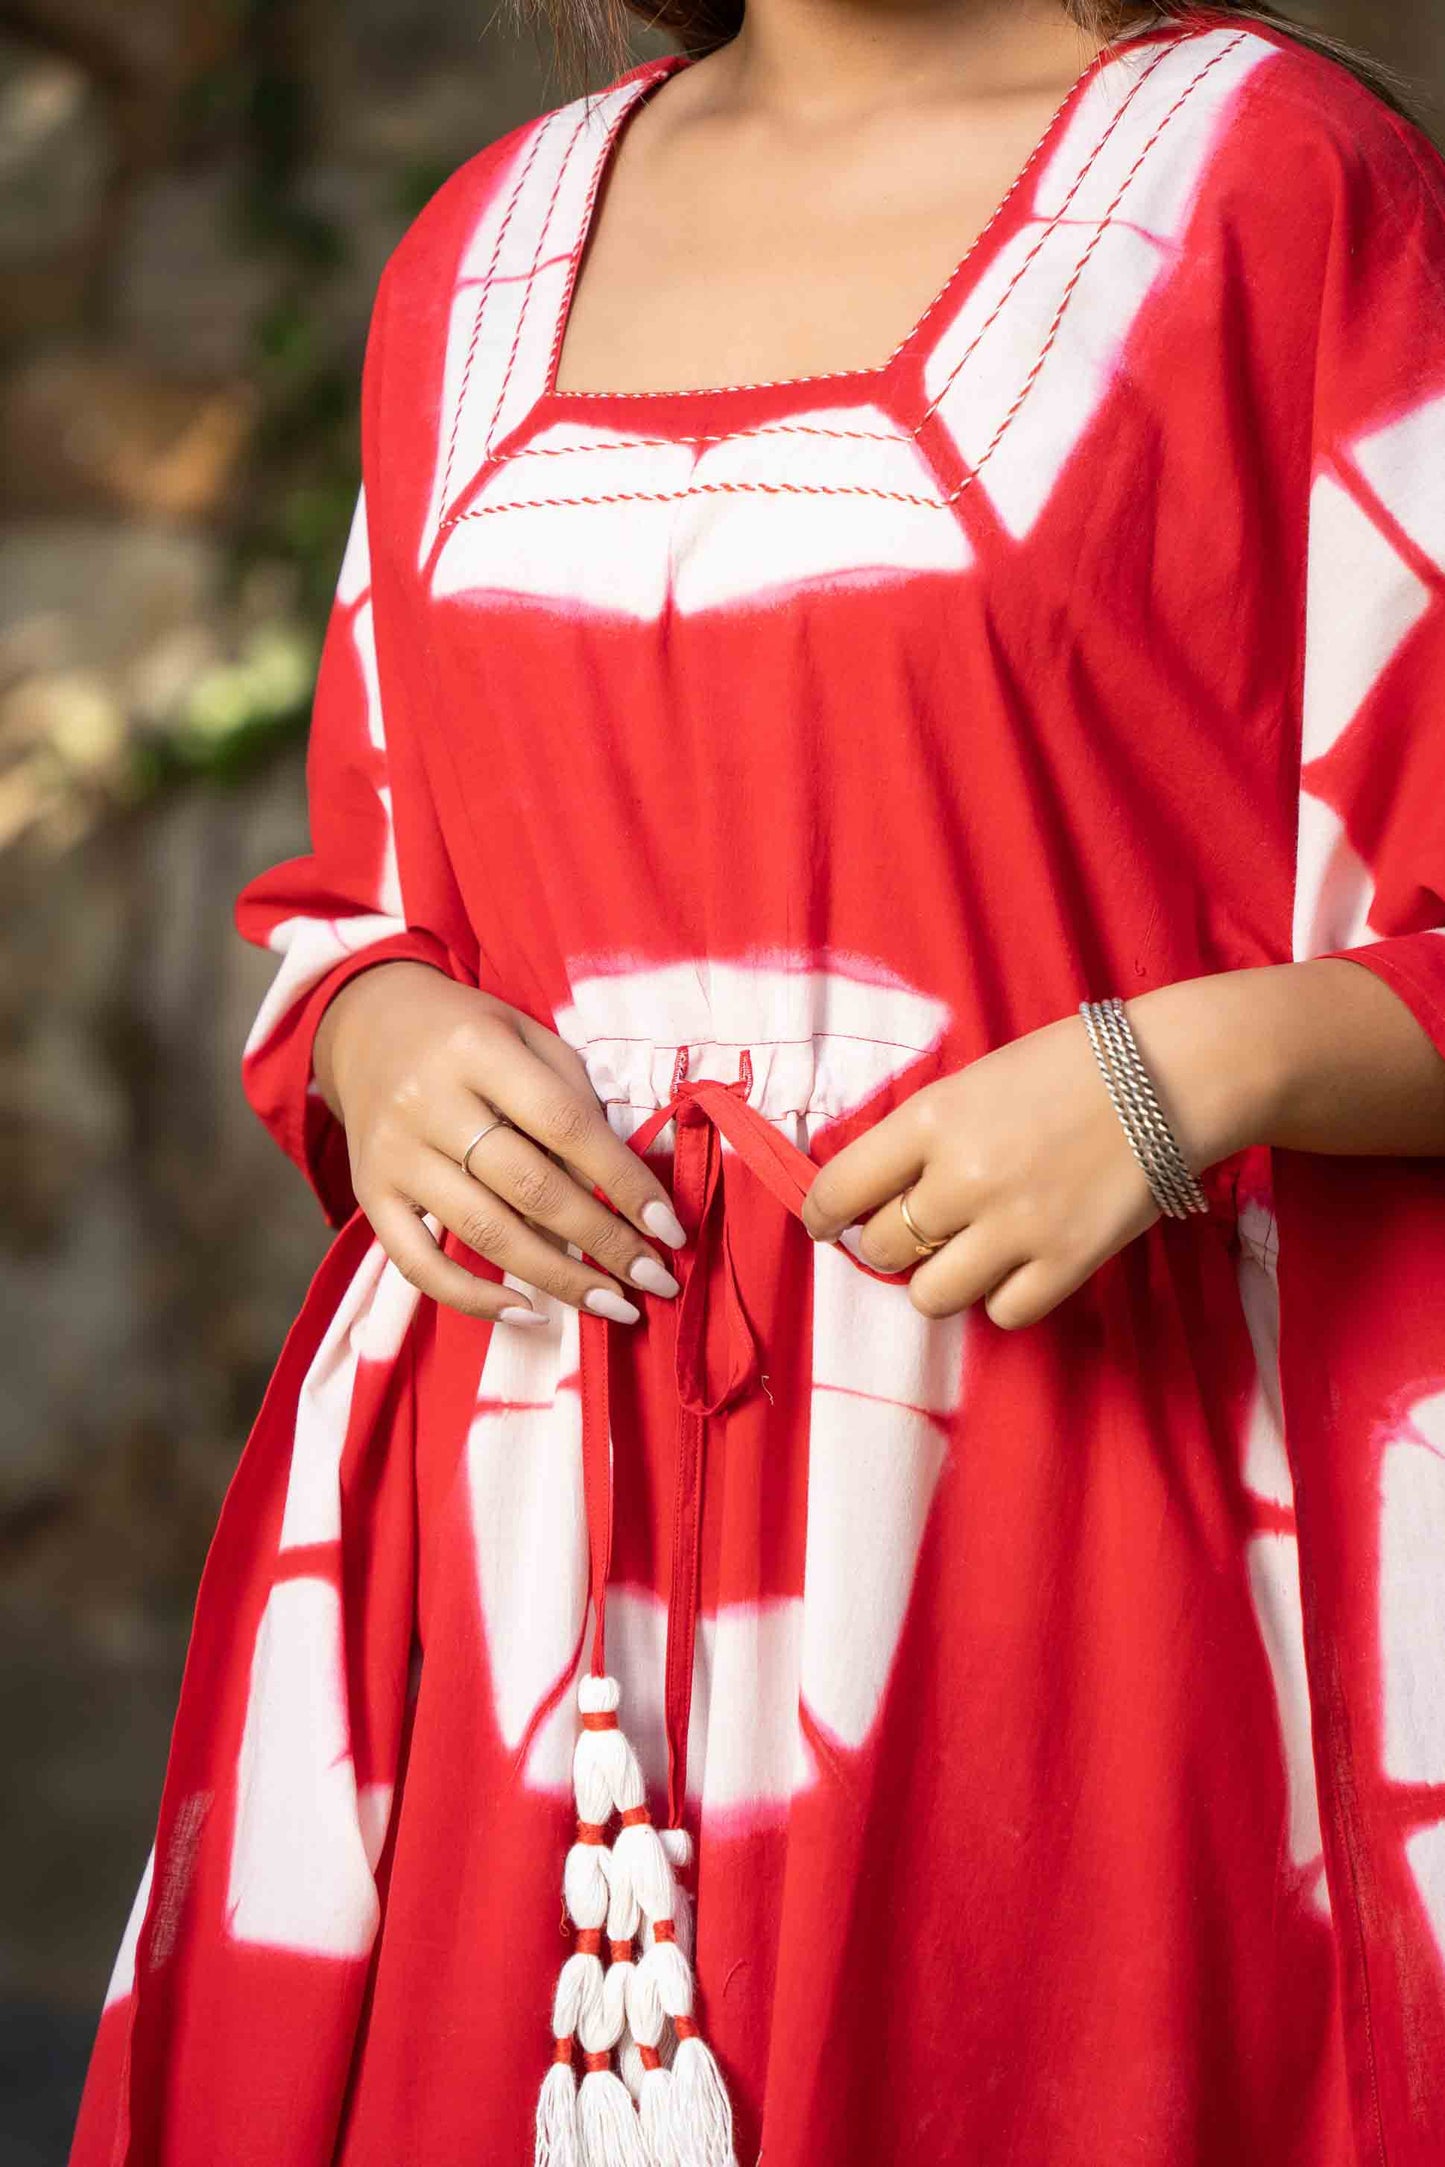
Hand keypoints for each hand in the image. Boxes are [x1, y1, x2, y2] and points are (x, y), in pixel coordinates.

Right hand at [313, 961, 686, 1326]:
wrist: (367, 1022)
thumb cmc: (468, 1030)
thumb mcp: (527, 1034)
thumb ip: (573, 1096)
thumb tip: (623, 1184)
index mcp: (478, 1050)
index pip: (567, 1127)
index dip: (624, 1182)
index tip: (670, 1229)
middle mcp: (430, 1103)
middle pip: (531, 1188)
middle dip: (603, 1242)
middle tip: (655, 1279)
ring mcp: (395, 1154)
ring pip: (485, 1232)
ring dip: (559, 1278)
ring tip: (615, 1305)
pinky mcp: (370, 1194)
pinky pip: (418, 1264)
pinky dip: (474, 1299)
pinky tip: (530, 1314)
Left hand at [801, 1008, 1180, 1330]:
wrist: (1168, 1076)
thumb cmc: (1069, 1067)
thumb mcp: (975, 1081)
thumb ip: (923, 1136)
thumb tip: (876, 1189)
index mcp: (932, 1119)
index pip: (839, 1188)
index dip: (822, 1214)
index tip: (826, 1224)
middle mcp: (962, 1178)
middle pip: (881, 1247)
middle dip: (888, 1243)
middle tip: (916, 1230)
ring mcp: (1014, 1227)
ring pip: (930, 1295)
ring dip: (939, 1279)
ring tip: (966, 1253)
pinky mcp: (1065, 1263)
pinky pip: (1002, 1313)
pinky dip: (1002, 1296)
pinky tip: (1017, 1265)